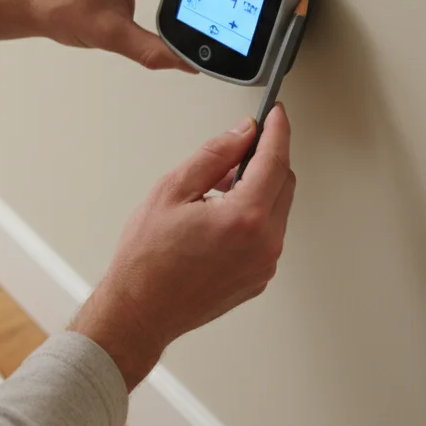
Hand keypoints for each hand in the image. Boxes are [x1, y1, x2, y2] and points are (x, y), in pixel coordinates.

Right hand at [71, 103, 296, 390]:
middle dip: (265, 160)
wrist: (140, 310)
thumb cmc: (147, 259)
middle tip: (232, 155)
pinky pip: (268, 235)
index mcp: (245, 217)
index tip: (275, 114)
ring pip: (278, 209)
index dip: (277, 130)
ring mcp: (264, 264)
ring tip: (215, 194)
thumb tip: (241, 133)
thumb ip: (214, 156)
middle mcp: (264, 243)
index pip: (275, 159)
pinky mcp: (259, 278)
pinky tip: (219, 219)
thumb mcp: (172, 190)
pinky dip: (253, 218)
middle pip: (284, 182)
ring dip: (258, 191)